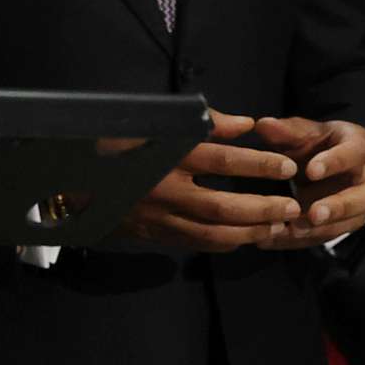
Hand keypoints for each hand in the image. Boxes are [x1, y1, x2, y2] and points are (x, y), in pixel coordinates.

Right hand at [115, 110, 305, 251]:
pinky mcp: (154, 233)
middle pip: (222, 205)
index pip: (221, 161)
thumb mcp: (152, 122)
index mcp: (165, 155)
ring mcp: (158, 216)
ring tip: (278, 226)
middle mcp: (163, 190)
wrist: (71, 180)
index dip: (257, 164)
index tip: (286, 166)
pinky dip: (225, 243)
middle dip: (262, 207)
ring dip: (250, 232)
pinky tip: (246, 238)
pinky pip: (196, 243)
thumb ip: (202, 122)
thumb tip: (245, 124)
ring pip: (212, 232)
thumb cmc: (116, 143)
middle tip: (292, 206)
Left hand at [256, 116, 364, 248]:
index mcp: (358, 147)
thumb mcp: (305, 132)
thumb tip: (263, 124)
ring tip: (290, 231)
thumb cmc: (317, 143)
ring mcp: (360, 205)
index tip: (311, 171)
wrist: (332, 161)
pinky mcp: (345, 224)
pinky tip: (273, 240)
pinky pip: (327, 236)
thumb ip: (286, 130)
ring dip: (319, 230)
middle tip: (313, 215)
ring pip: (347, 222)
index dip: (334, 162)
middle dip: (338, 207)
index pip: (352, 154)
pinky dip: (301, 241)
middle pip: (362, 197)